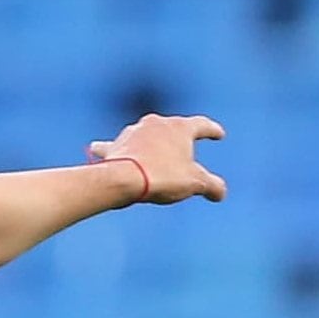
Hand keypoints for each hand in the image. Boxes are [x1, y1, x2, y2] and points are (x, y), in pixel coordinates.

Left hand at [88, 113, 227, 204]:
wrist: (124, 180)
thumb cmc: (163, 177)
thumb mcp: (195, 184)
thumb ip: (212, 186)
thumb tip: (220, 193)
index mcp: (180, 128)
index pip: (202, 126)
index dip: (212, 130)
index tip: (218, 134)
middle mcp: (156, 123)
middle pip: (172, 129)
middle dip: (178, 138)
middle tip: (185, 147)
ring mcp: (134, 132)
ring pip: (145, 135)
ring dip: (149, 143)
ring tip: (152, 153)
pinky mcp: (116, 145)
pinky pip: (116, 146)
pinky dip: (113, 149)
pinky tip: (98, 148)